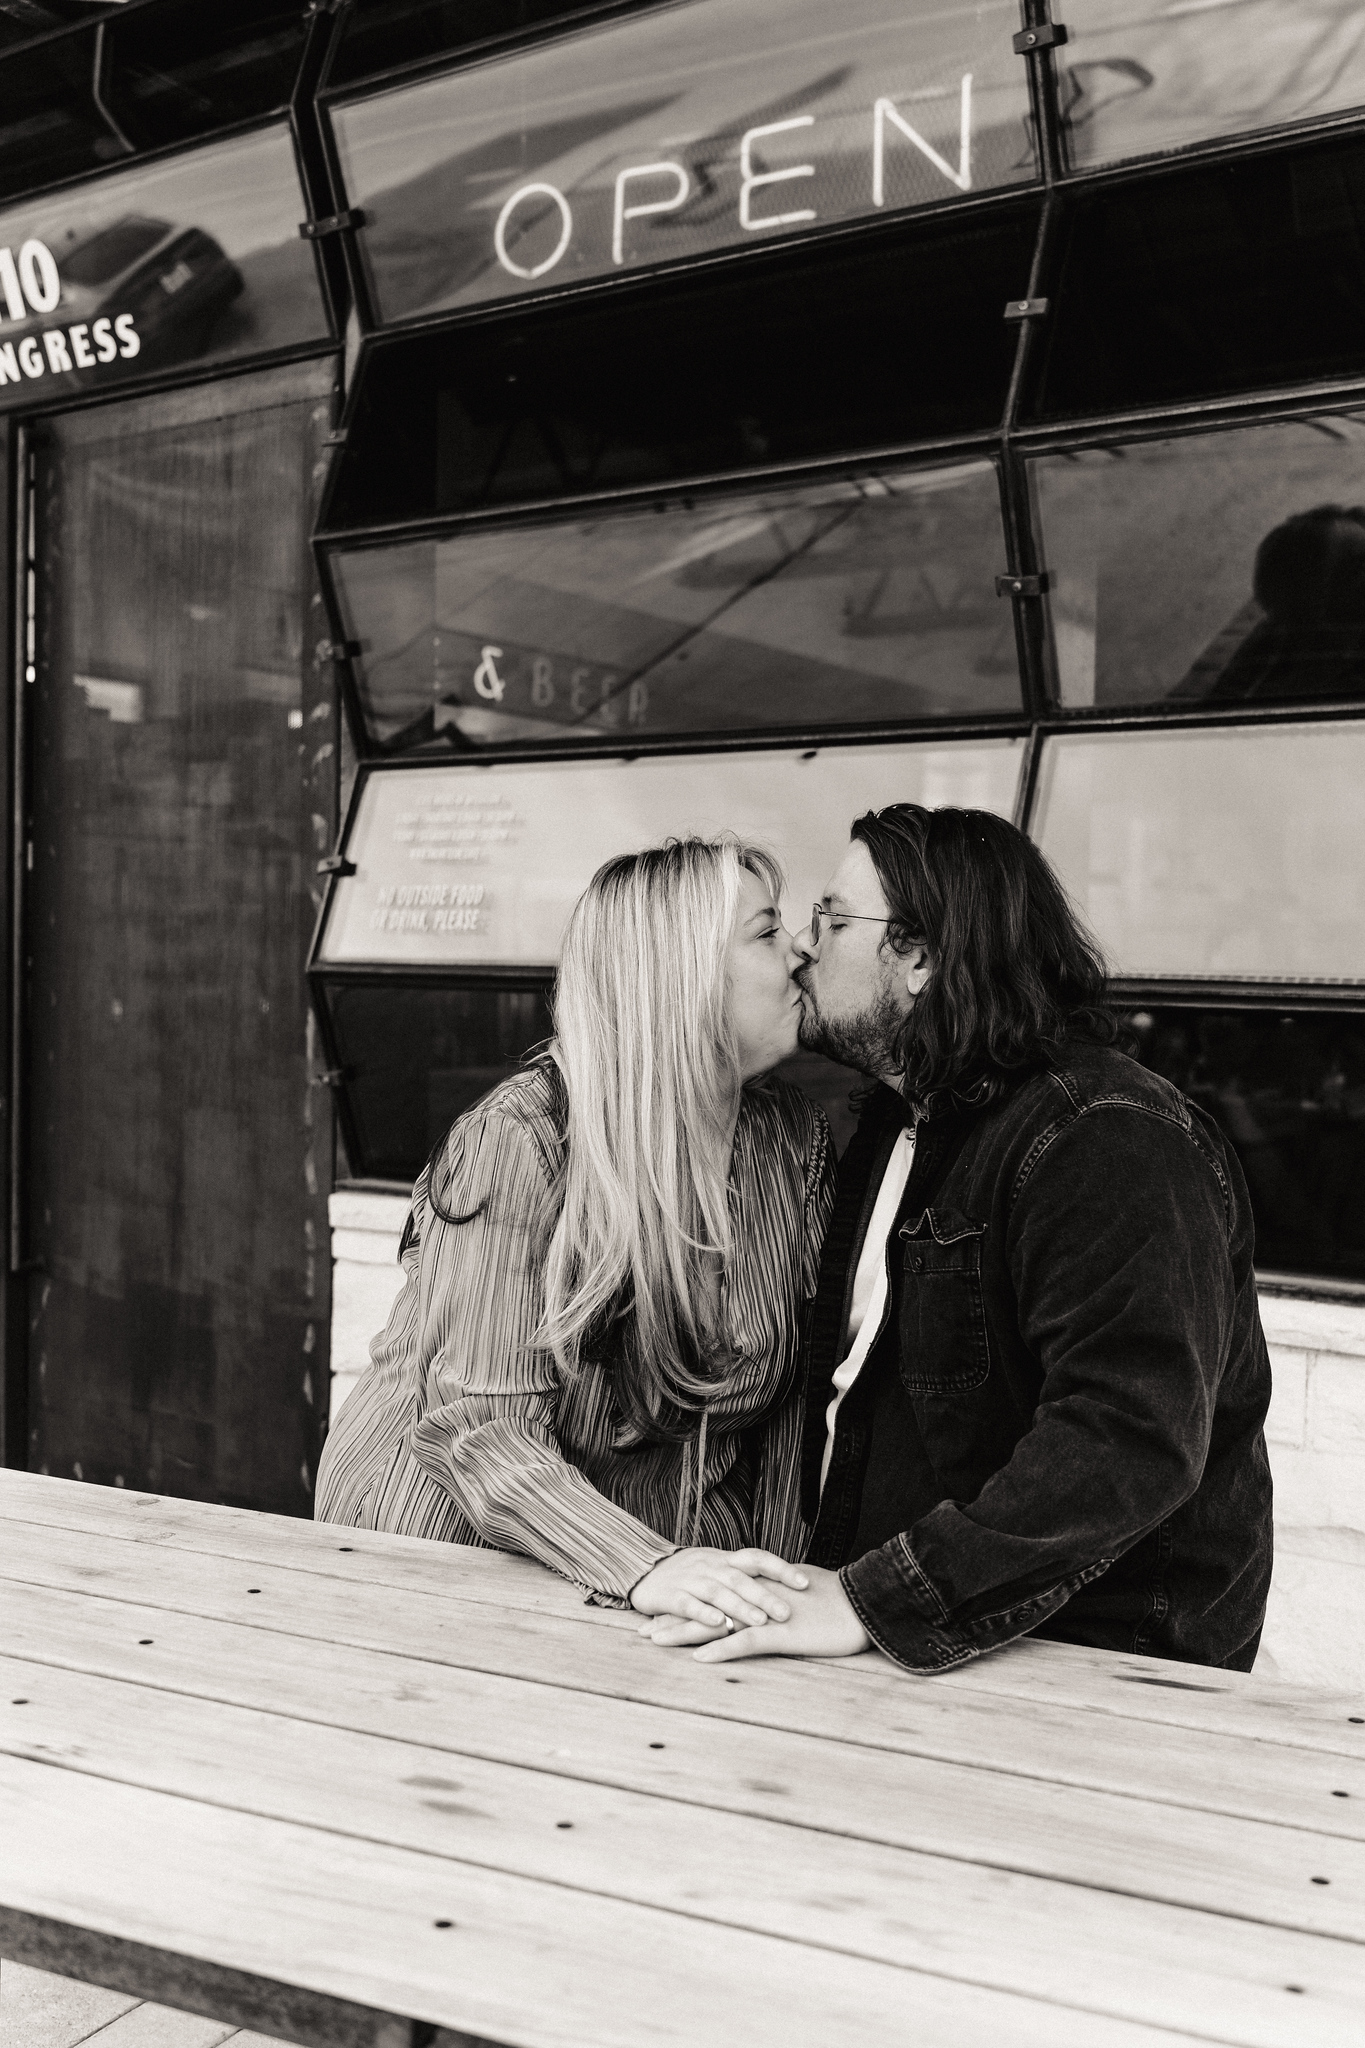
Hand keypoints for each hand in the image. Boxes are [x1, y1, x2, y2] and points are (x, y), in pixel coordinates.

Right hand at [629, 1547, 808, 1632]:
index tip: (805, 1583)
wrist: (644, 1570)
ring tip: (760, 1621)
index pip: (757, 1558)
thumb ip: (745, 1579)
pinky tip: (718, 1624)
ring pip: (718, 1592)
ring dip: (739, 1607)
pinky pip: (688, 1604)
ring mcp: (690, 1580)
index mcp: (725, 1560)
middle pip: (741, 1578)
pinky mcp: (671, 1596)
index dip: (781, 1569)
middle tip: (787, 1611)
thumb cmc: (691, 1575)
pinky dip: (703, 1613)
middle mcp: (710, 1566)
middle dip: (764, 1595)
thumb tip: (787, 1589)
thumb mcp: (719, 1570)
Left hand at [647, 1564, 871, 1662]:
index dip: (688, 1605)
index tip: (663, 1612)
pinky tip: (698, 1658)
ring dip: (684, 1633)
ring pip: (716, 1624)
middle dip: (674, 1618)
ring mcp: (766, 1616)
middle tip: (643, 1629)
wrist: (864, 1603)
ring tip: (655, 1640)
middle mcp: (756, 1600)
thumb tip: (765, 1600)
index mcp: (759, 1590)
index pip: (715, 1596)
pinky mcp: (781, 1634)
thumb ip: (777, 1596)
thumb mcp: (800, 1593)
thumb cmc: (838, 1600)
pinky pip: (745, 1643)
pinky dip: (721, 1650)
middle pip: (707, 1608)